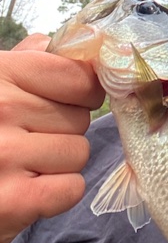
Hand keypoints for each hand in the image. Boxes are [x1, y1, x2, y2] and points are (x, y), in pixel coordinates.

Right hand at [0, 34, 104, 242]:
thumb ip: (26, 62)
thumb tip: (65, 42)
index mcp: (0, 73)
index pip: (79, 77)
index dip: (84, 91)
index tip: (69, 99)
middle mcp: (2, 108)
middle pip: (81, 117)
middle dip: (65, 130)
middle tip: (30, 138)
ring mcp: (6, 155)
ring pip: (79, 152)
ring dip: (61, 162)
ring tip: (26, 164)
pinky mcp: (14, 200)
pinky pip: (72, 188)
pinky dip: (57, 193)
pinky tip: (28, 188)